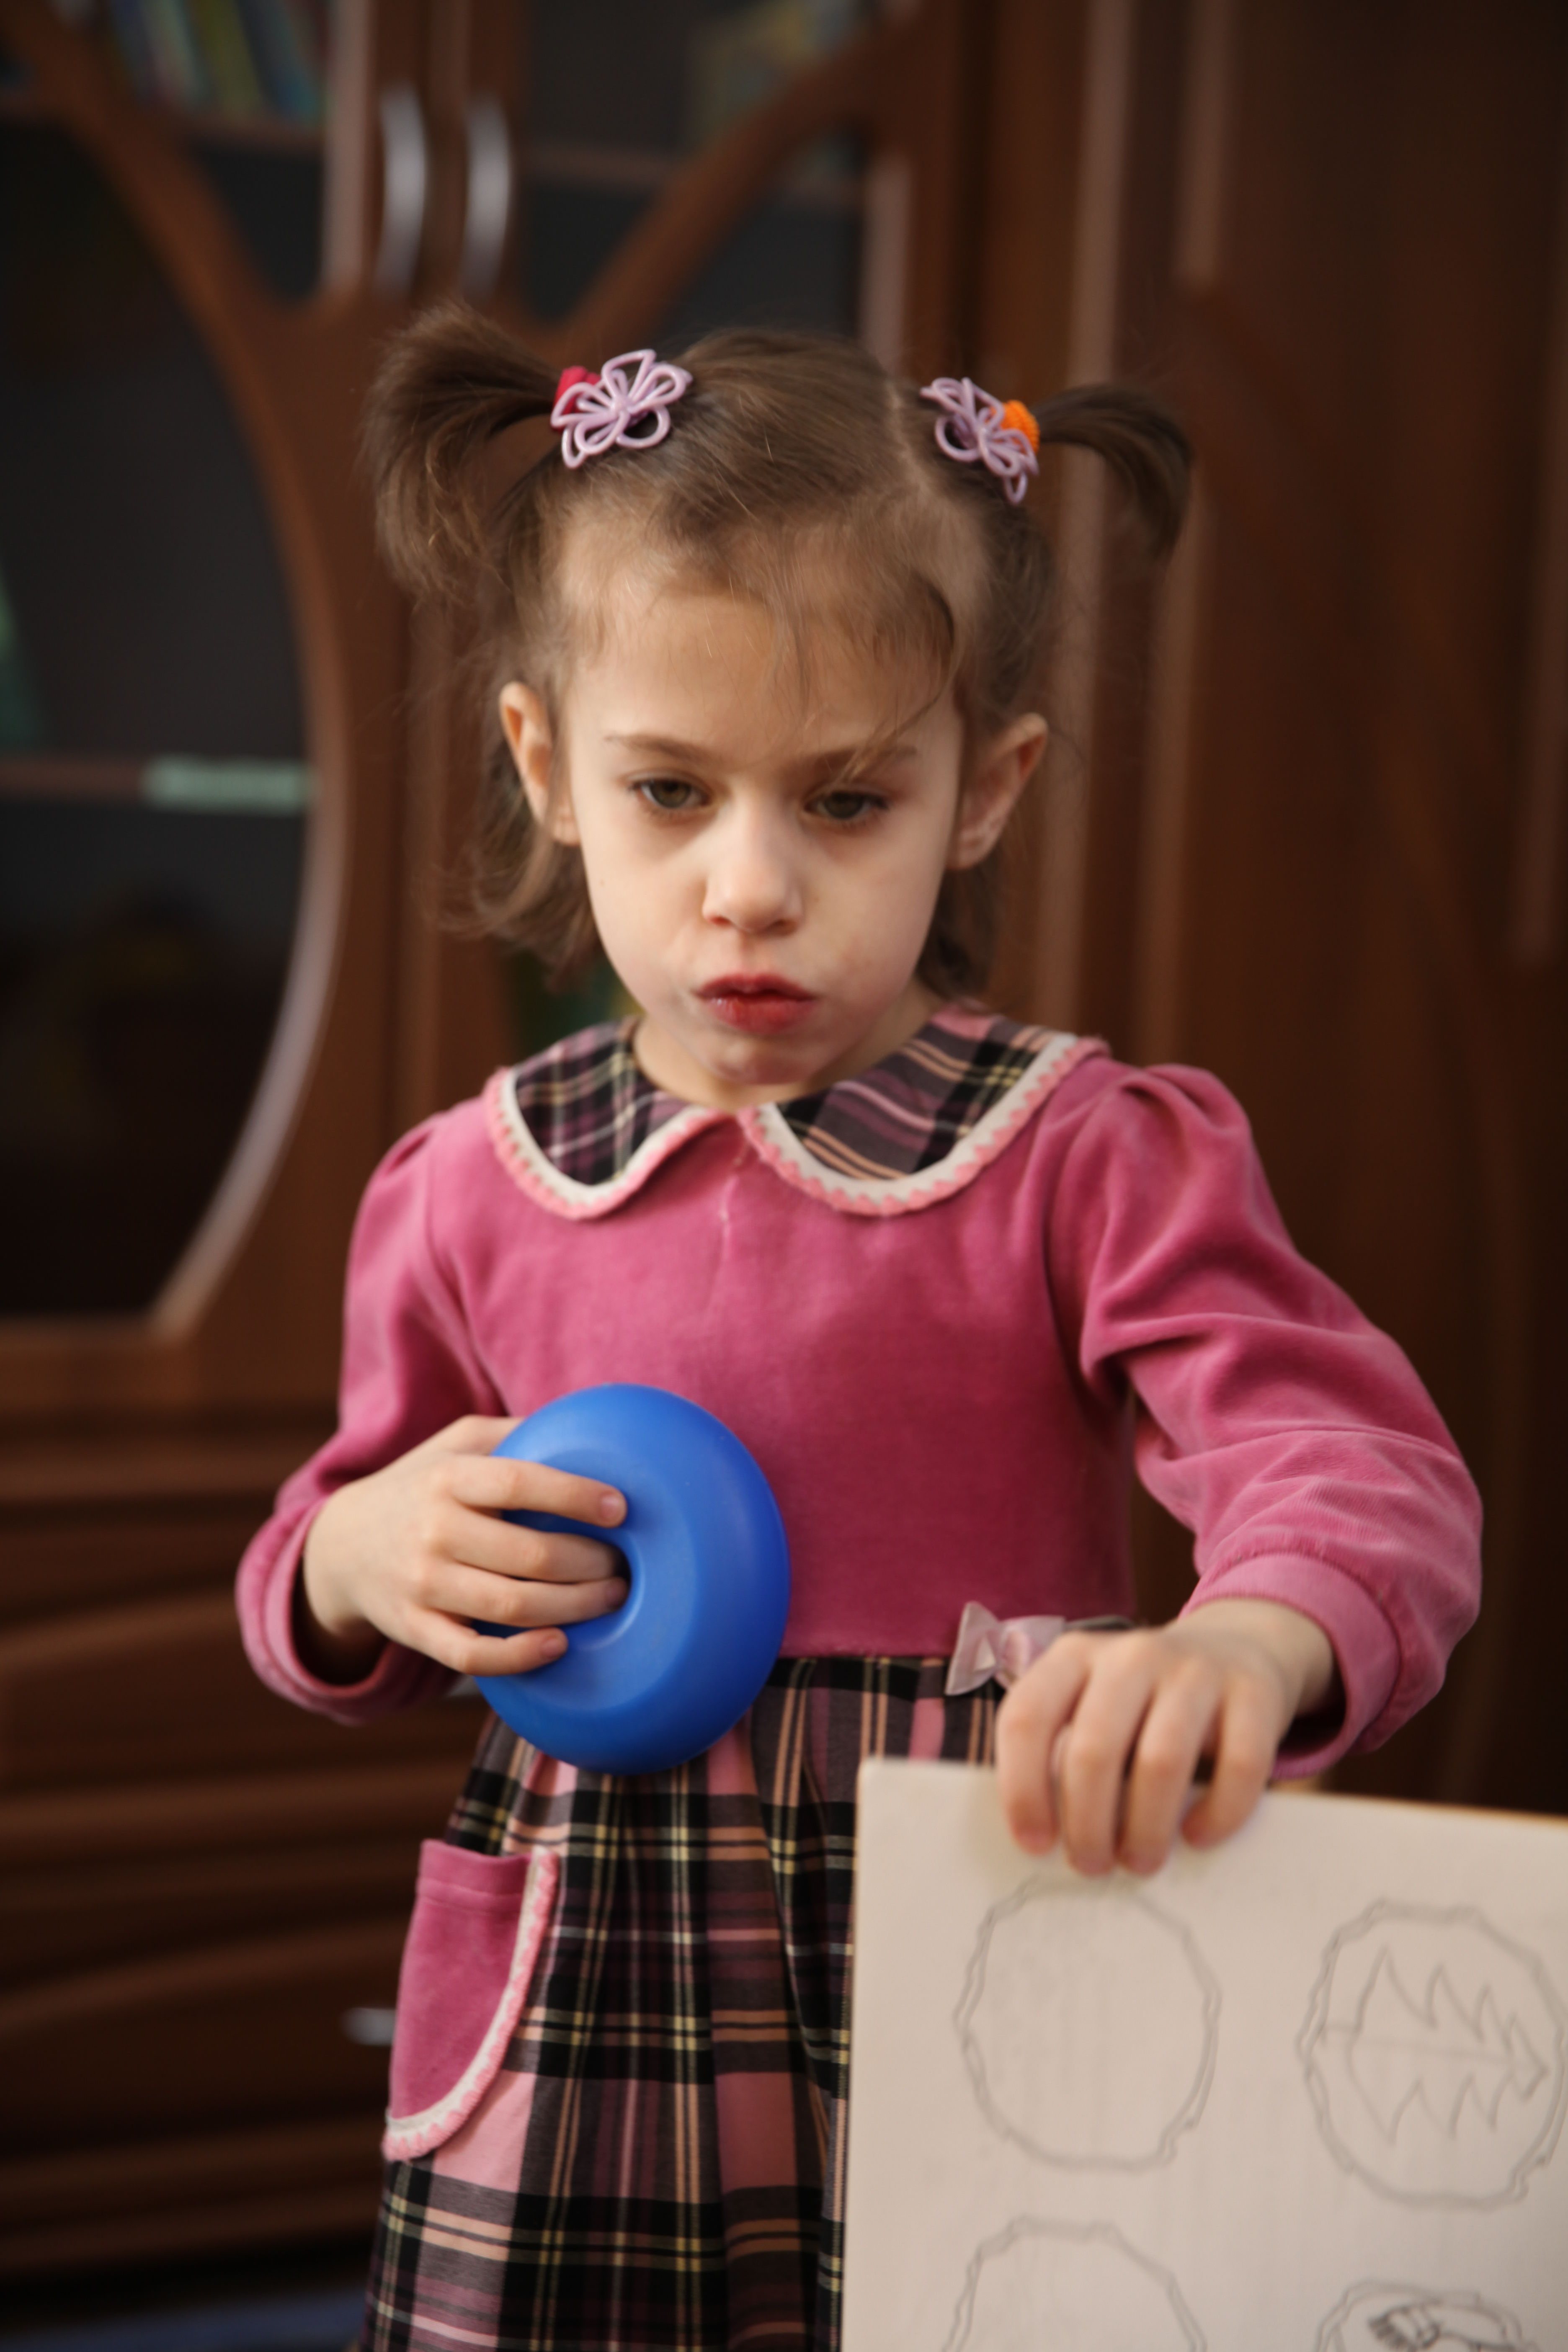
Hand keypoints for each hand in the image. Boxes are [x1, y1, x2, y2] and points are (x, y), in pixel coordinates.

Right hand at [297, 1415, 628, 1683]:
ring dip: (575, 1607)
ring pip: (512, 1606)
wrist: (342, 1547)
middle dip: (591, 1562)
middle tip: (625, 1562)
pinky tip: (560, 1643)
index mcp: (447, 1479)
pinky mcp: (415, 1630)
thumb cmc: (422, 1487)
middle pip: (529, 1554)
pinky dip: (520, 1656)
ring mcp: (421, 1586)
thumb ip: (514, 1432)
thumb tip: (588, 1425)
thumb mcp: (455, 1444)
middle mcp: (433, 1531)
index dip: (574, 1495)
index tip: (620, 1506)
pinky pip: (472, 1655)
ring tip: (611, 1596)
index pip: (518, 1482)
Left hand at [994, 1599, 1336, 1875]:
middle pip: (1094, 1749)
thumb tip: (1042, 1836)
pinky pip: (1238, 1766)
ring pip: (1161, 1761)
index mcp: (1075, 1657)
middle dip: (1087, 1824)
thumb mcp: (1092, 1704)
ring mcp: (1196, 1670)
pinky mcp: (1253, 1693)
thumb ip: (1061, 1752)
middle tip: (1092, 1865)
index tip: (1035, 1845)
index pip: (1027, 1718)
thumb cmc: (1146, 1701)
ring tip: (1140, 1862)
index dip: (1022, 1789)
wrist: (1237, 1648)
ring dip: (1145, 1829)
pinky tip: (1198, 1836)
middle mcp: (1132, 1654)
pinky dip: (1217, 1813)